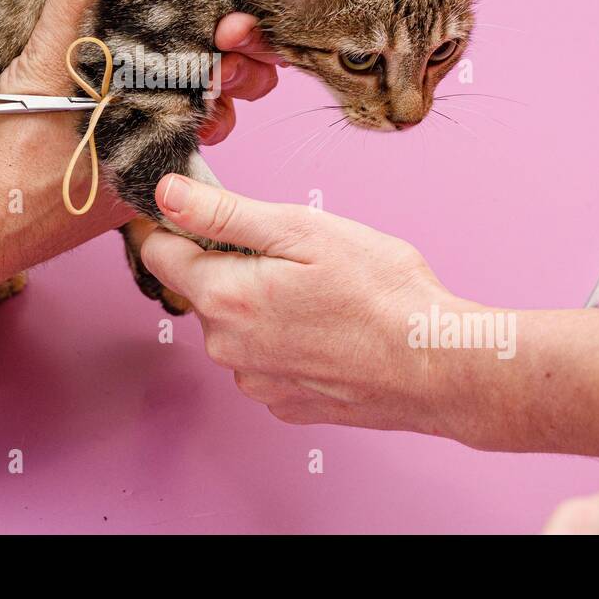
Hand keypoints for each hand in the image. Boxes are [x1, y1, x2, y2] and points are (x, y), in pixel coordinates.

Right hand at [0, 0, 280, 286]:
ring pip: (185, 125)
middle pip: (218, 102)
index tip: (226, 19)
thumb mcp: (48, 59)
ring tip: (162, 53)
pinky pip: (151, 144)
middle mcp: (167, 161)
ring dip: (181, 89)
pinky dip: (148, 115)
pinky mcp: (115, 192)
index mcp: (170, 130)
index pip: (234, 80)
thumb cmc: (12, 154)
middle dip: (218, 64)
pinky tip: (124, 94)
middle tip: (205, 28)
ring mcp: (143, 178)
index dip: (240, 45)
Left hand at [139, 174, 458, 430]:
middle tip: (294, 255)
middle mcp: (227, 348)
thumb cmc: (382, 293)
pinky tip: (327, 330)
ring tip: (320, 294)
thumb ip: (224, 214)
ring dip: (259, 304)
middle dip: (233, 266)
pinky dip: (284, 341)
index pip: (160, 252)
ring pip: (234, 326)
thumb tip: (166, 194)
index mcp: (224, 297)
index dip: (179, 225)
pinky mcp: (283, 403)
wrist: (438, 365)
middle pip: (200, 289)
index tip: (209, 213)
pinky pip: (264, 359)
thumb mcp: (302, 230)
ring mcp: (255, 381)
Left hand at [192, 0, 356, 140]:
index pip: (300, 16)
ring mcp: (209, 31)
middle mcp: (247, 8)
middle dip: (252, 51)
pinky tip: (183, 102)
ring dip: (227, 79)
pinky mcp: (170, 46)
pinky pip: (195, 98)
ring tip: (203, 60)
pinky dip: (198, 107)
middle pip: (271, 57)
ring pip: (240, 82)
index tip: (246, 20)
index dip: (286, 25)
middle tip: (225, 32)